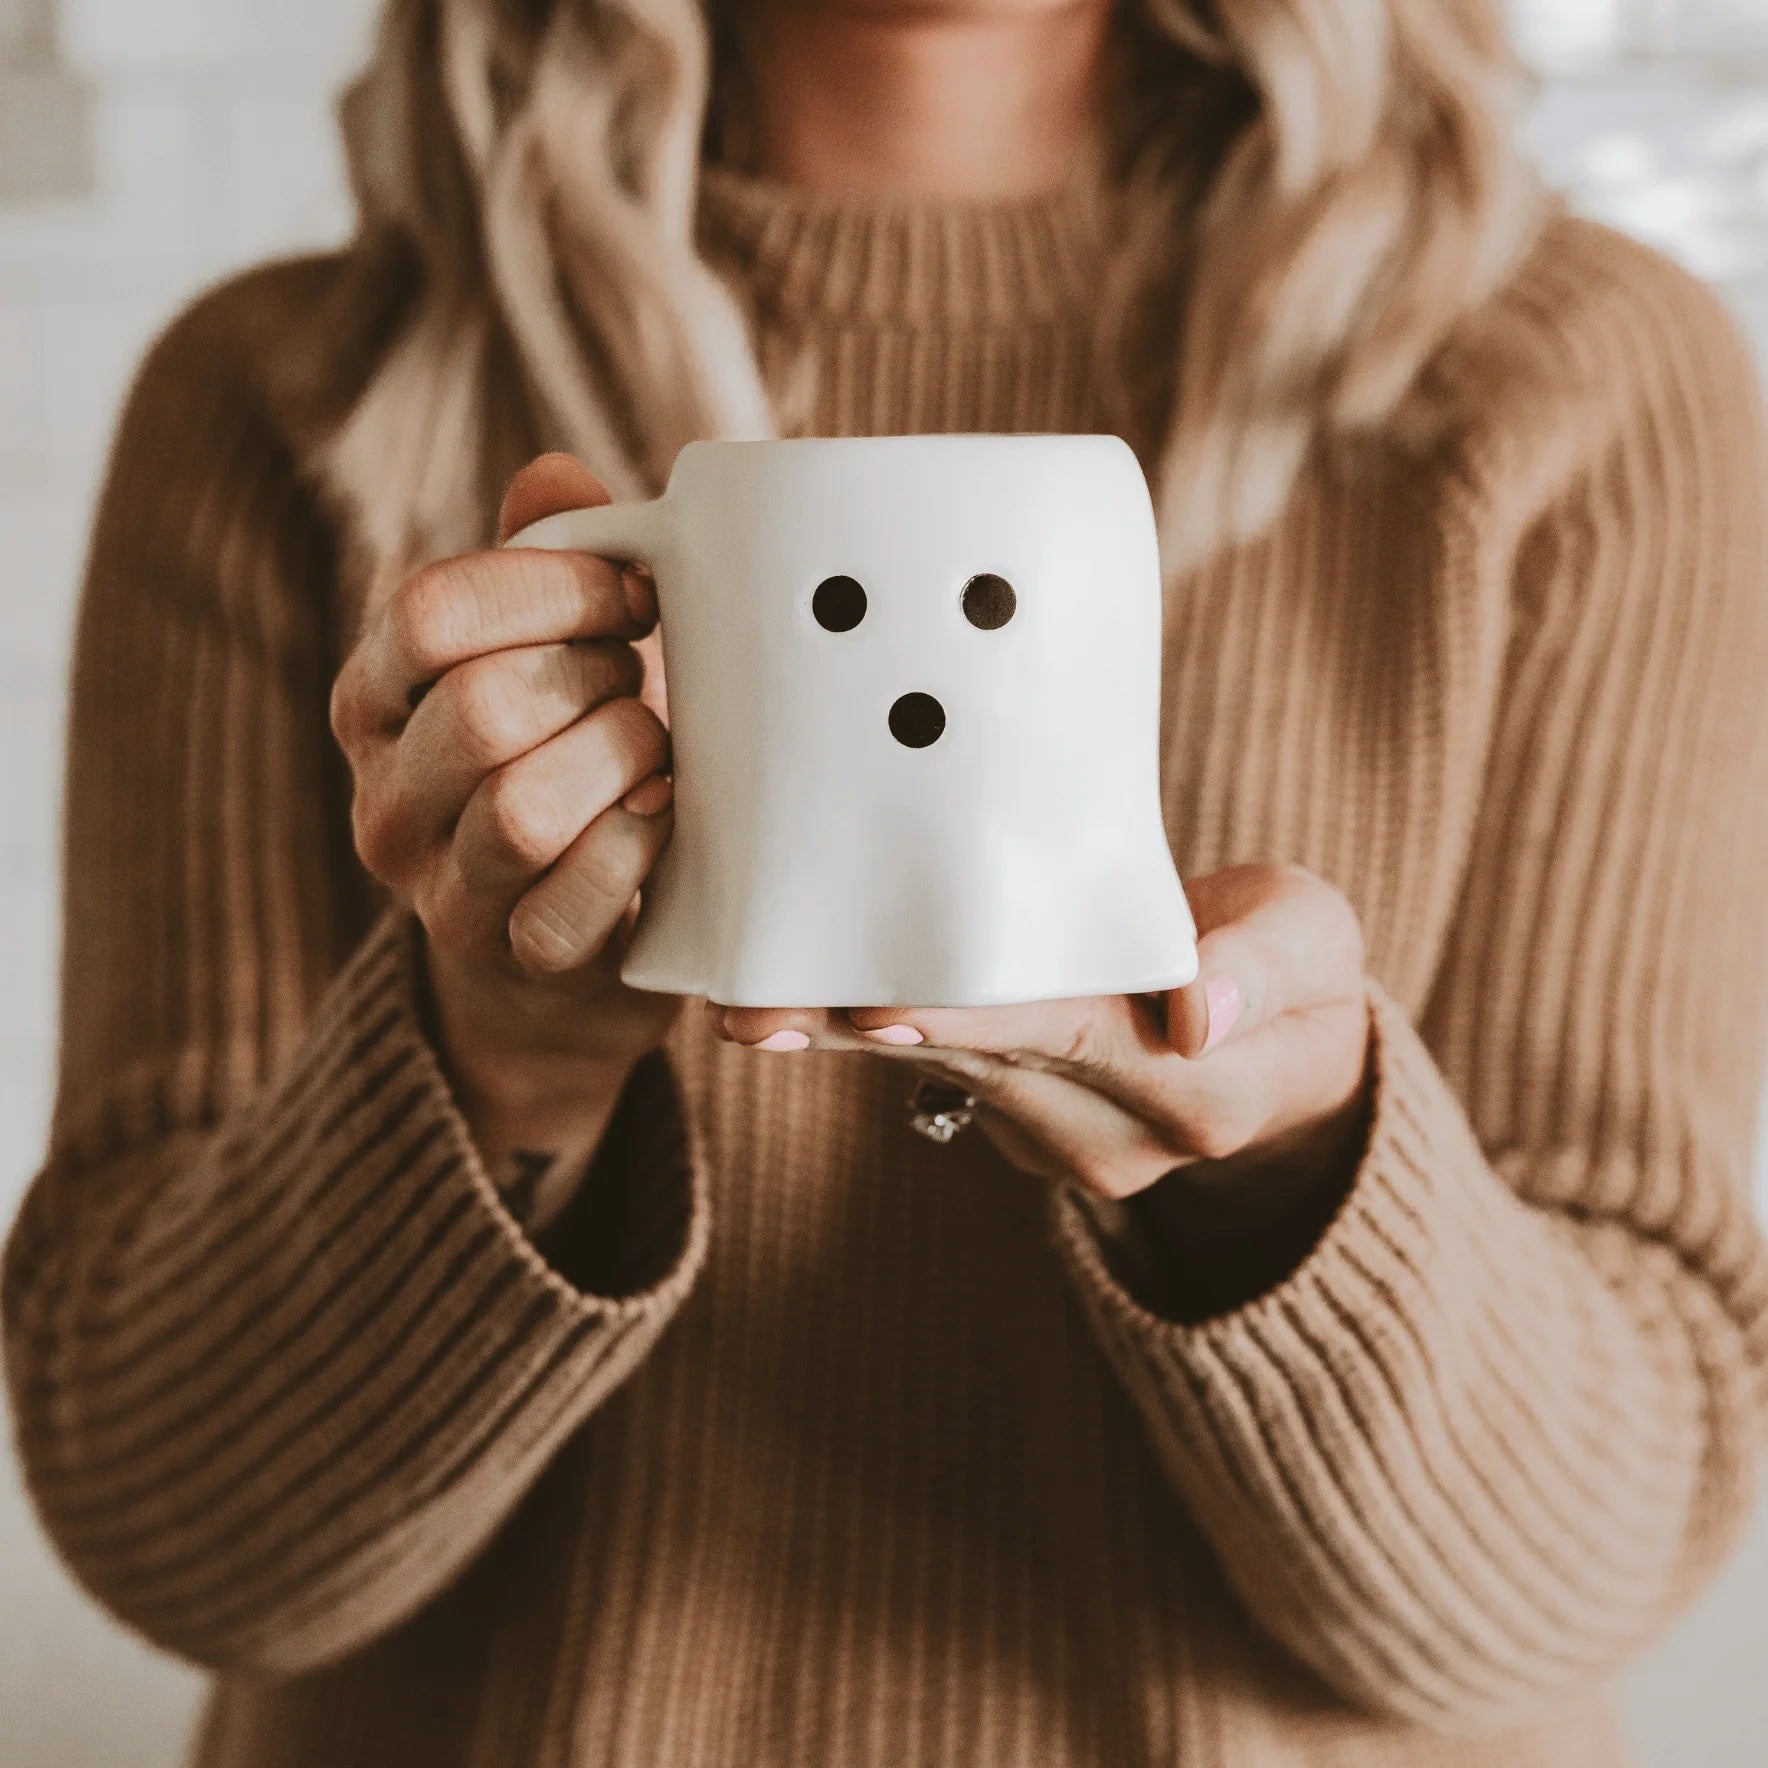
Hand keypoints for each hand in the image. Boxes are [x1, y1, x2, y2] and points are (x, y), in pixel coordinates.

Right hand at [329, 454, 680, 1215]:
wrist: (562, 945)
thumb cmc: (565, 762)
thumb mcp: (543, 655)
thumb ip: (542, 563)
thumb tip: (557, 476)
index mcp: (373, 700)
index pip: (430, 611)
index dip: (552, 586)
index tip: (633, 591)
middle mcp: (383, 799)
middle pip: (480, 708)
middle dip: (593, 678)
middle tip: (640, 679)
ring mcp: (439, 892)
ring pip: (521, 811)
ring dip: (617, 761)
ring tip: (655, 749)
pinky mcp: (512, 960)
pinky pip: (571, 903)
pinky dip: (634, 846)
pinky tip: (662, 815)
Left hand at [706, 864, 1373, 1204]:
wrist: (1284, 1052)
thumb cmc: (1295, 972)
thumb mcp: (1316, 941)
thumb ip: (1265, 966)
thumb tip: (1198, 1010)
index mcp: (1200, 1092)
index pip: (1074, 1042)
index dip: (976, 1021)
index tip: (880, 1005)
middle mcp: (1119, 1139)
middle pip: (981, 1066)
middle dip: (866, 1031)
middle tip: (756, 1005)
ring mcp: (1062, 1147)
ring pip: (942, 1076)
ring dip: (844, 1040)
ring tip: (746, 1006)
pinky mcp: (1020, 1129)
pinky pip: (939, 1076)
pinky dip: (875, 1032)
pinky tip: (800, 999)